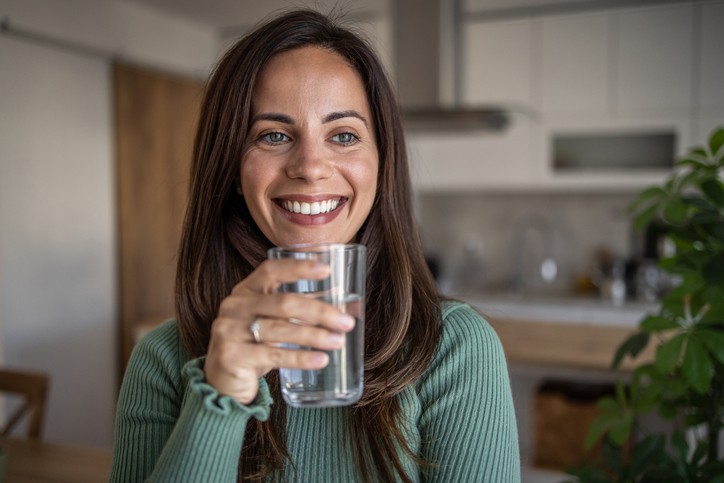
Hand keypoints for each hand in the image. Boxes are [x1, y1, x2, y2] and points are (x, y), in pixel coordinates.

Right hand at [204, 259, 355, 404]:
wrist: (221, 383)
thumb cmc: (252, 347)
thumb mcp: (267, 322)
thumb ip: (292, 312)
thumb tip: (339, 308)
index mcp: (244, 291)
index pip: (271, 271)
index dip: (298, 268)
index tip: (326, 270)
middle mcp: (234, 306)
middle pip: (283, 303)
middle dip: (319, 312)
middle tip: (346, 322)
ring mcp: (229, 330)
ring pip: (280, 330)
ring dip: (314, 336)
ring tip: (339, 341)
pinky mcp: (231, 356)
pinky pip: (273, 355)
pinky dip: (300, 358)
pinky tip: (320, 359)